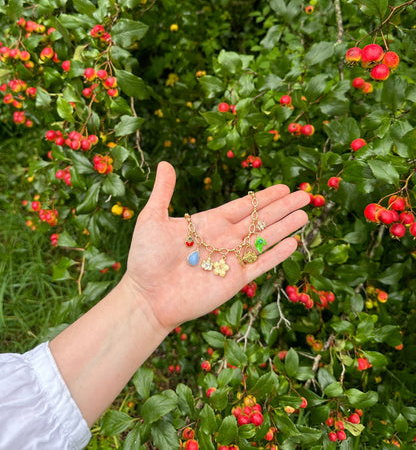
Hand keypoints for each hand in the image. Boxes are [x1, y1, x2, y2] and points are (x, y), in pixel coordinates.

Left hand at [125, 161, 308, 332]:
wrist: (146, 296)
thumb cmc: (146, 258)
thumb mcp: (152, 219)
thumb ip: (163, 192)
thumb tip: (165, 163)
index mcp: (210, 223)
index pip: (244, 206)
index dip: (265, 197)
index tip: (284, 187)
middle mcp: (225, 239)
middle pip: (260, 219)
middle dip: (283, 207)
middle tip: (306, 194)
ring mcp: (231, 259)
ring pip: (265, 239)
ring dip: (285, 227)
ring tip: (306, 215)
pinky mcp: (234, 280)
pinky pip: (260, 265)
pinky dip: (276, 255)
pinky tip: (293, 243)